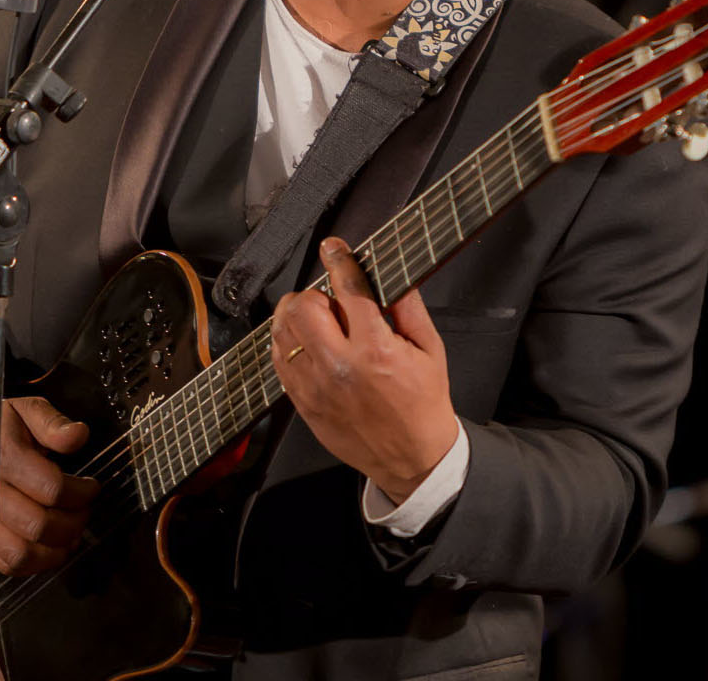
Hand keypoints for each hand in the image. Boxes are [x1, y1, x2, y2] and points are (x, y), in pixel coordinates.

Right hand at [0, 396, 98, 575]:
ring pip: (22, 553)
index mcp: (0, 455)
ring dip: (57, 549)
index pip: (50, 487)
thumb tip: (78, 435)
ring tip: (72, 532)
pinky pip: (9, 565)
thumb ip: (52, 423)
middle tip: (83, 510)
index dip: (81, 492)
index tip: (91, 487)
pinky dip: (37, 563)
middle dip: (73, 522)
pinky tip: (51, 545)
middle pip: (38, 525)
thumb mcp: (25, 410)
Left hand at [270, 237, 460, 504]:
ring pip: (281, 332)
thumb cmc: (423, 405)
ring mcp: (316, 388)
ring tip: (317, 320)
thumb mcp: (430, 350)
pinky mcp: (303, 404)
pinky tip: (307, 343)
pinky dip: (287, 343)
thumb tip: (390, 273)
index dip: (339, 260)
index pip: (349, 291)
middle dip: (314, 294)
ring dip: (295, 316)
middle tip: (330, 301)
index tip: (334, 248)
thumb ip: (408, 307)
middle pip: (302, 308)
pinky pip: (277, 361)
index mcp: (377, 351)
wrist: (412, 458)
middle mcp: (341, 368)